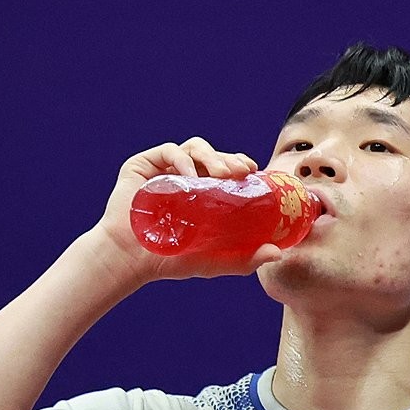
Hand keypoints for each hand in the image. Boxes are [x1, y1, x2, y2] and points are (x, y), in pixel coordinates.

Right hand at [92, 137, 284, 282]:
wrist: (131, 259)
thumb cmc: (170, 261)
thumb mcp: (213, 260)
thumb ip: (244, 258)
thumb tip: (278, 253)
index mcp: (200, 192)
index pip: (224, 170)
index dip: (239, 165)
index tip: (253, 171)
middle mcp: (183, 178)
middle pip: (212, 156)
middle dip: (229, 159)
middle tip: (242, 170)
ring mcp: (163, 170)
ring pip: (194, 149)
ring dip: (211, 156)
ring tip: (221, 173)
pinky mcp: (143, 165)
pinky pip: (168, 151)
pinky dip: (183, 159)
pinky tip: (191, 175)